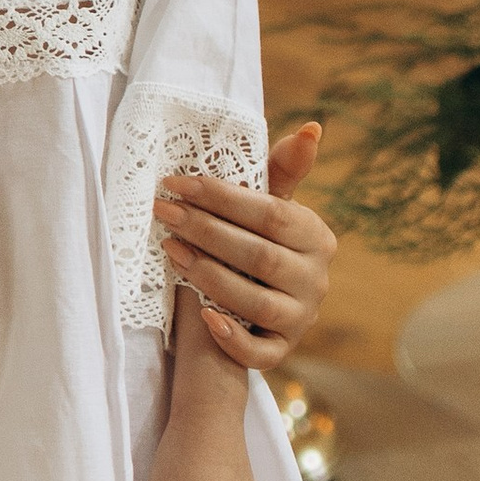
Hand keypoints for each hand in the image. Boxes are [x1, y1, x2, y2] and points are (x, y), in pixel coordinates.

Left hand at [154, 120, 334, 374]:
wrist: (248, 307)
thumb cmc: (253, 243)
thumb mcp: (268, 209)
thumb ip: (280, 173)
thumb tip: (312, 127)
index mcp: (315, 237)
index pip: (270, 214)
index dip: (222, 197)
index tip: (176, 183)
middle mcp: (316, 279)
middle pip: (259, 256)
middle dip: (206, 231)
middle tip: (163, 212)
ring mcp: (300, 318)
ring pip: (257, 303)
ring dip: (210, 276)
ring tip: (170, 250)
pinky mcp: (281, 351)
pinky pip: (260, 352)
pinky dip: (232, 338)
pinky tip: (204, 318)